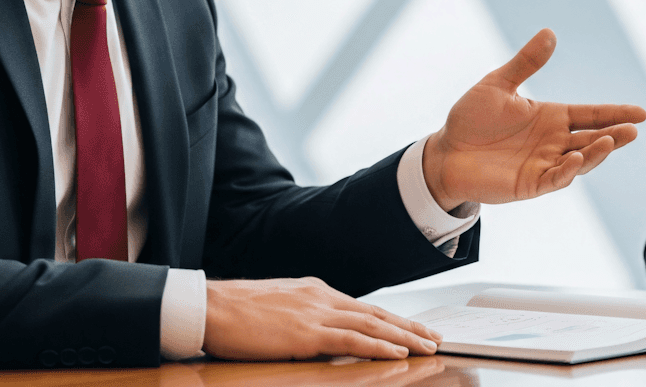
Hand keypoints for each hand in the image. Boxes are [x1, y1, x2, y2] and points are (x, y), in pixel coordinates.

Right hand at [203, 277, 442, 360]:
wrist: (210, 306)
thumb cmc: (235, 312)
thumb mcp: (278, 307)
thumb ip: (303, 316)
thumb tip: (320, 332)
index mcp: (315, 291)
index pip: (364, 307)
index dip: (392, 319)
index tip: (413, 328)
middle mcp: (323, 298)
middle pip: (377, 314)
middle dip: (409, 327)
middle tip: (435, 337)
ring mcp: (317, 314)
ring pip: (373, 325)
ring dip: (404, 338)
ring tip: (428, 347)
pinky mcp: (307, 333)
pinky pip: (353, 340)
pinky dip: (379, 346)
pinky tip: (398, 353)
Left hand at [422, 28, 645, 208]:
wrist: (445, 151)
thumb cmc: (471, 117)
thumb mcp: (498, 84)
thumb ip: (526, 63)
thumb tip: (549, 33)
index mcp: (551, 117)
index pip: (590, 115)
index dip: (615, 113)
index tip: (641, 112)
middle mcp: (553, 141)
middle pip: (593, 138)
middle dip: (615, 135)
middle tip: (634, 129)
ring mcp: (544, 164)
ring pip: (580, 160)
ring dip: (597, 152)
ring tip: (610, 140)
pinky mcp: (530, 184)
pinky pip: (556, 178)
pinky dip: (568, 170)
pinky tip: (576, 157)